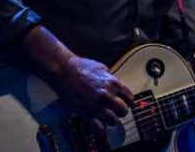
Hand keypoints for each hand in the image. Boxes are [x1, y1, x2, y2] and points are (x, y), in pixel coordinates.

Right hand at [13, 26, 133, 133]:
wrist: (64, 71)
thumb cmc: (80, 67)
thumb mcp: (102, 68)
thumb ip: (110, 77)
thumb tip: (114, 84)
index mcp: (113, 83)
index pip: (129, 97)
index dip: (128, 101)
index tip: (125, 102)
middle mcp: (107, 95)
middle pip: (124, 110)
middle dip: (121, 111)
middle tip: (117, 111)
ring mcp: (97, 105)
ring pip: (113, 120)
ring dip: (112, 120)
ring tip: (109, 118)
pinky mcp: (86, 113)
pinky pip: (99, 127)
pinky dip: (100, 126)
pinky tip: (99, 122)